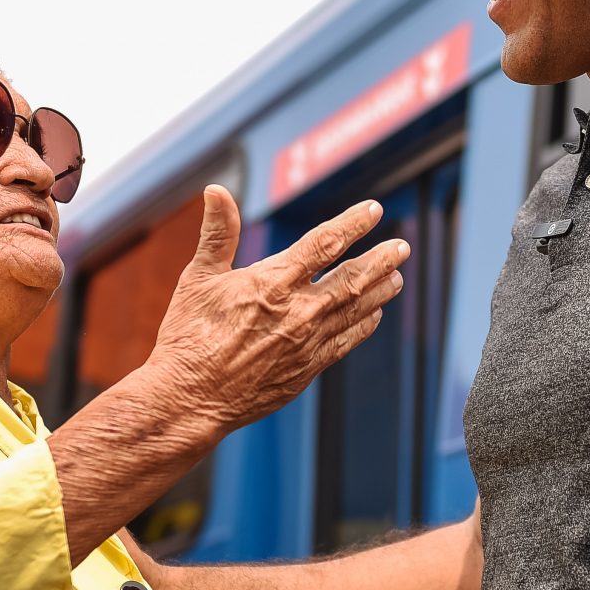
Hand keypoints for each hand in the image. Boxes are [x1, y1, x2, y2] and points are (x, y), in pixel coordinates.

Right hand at [141, 188, 408, 435]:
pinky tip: (374, 316)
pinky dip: (364, 326)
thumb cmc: (188, 336)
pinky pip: (345, 343)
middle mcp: (298, 312)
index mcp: (272, 283)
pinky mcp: (306, 371)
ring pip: (356, 311)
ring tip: (397, 277)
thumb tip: (216, 189)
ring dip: (379, 291)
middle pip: (352, 278)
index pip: (323, 244)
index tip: (373, 210)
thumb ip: (217, 233)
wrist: (190, 399)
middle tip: (401, 247)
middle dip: (380, 259)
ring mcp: (306, 343)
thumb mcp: (198, 278)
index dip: (352, 224)